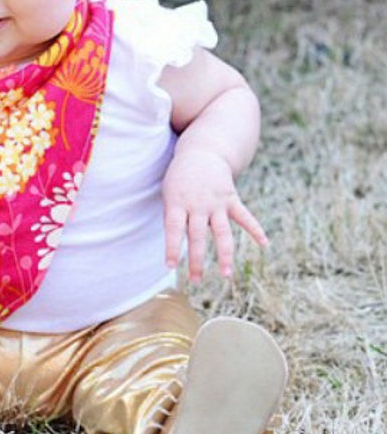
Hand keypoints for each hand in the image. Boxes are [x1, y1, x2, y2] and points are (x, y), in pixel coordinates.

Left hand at [162, 149, 267, 282]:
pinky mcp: (231, 199)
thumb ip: (173, 217)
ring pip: (222, 232)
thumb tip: (176, 243)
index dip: (172, 248)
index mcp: (178, 203)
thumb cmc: (180, 179)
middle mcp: (198, 205)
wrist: (201, 153)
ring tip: (225, 275)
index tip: (171, 266)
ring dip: (224, 255)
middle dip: (197, 260)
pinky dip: (256, 230)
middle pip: (198, 236)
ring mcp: (216, 203)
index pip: (174, 229)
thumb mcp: (169, 194)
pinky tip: (265, 245)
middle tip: (195, 280)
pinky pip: (245, 217)